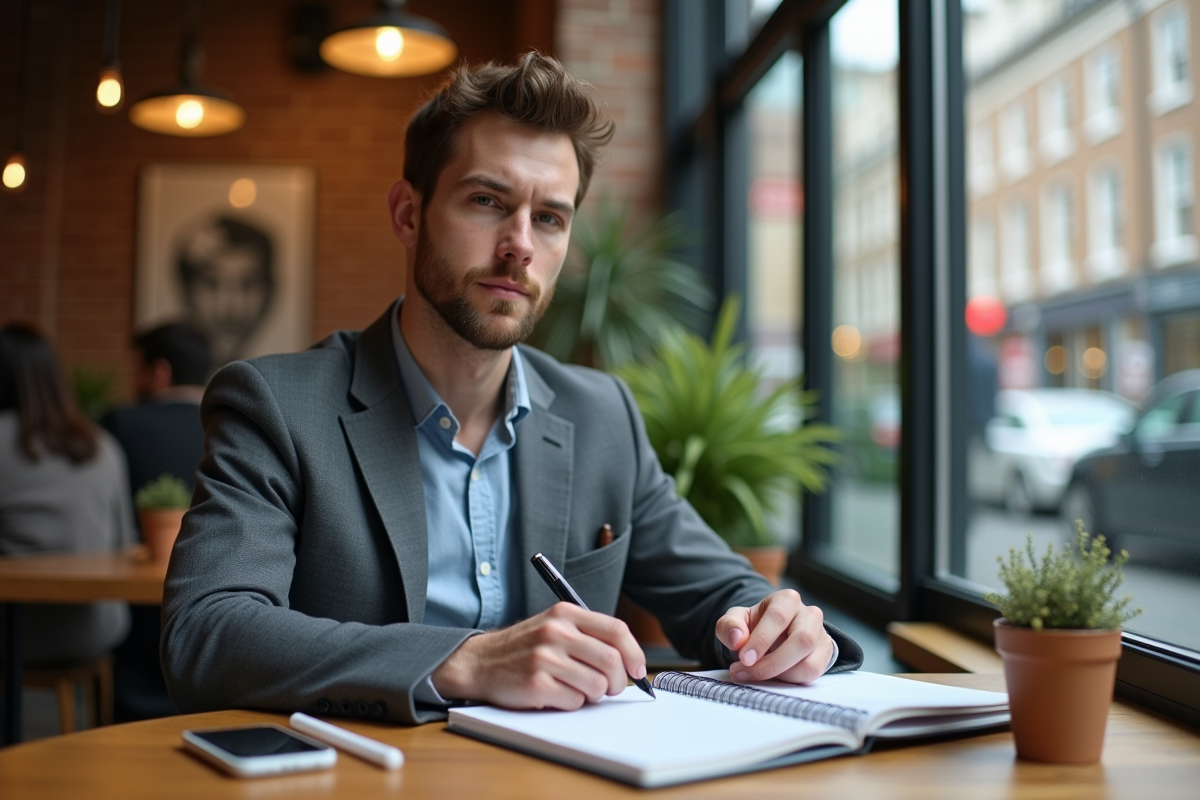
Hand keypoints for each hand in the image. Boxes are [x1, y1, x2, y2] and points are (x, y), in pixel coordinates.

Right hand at [431, 603, 646, 709]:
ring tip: (577, 689)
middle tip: (610, 688)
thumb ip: (588, 636)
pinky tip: (556, 694)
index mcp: (565, 613)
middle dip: (618, 681)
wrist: (480, 662)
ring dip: (593, 694)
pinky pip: (574, 702)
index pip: (616, 630)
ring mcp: (545, 657)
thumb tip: (629, 662)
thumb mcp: (554, 627)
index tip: (638, 670)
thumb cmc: (525, 648)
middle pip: (611, 660)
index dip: (634, 653)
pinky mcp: (536, 684)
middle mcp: (556, 632)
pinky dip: (571, 703)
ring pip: (596, 685)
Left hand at [715, 589, 832, 684]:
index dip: (761, 639)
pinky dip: (791, 680)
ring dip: (780, 675)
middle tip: (748, 671)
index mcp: (786, 599)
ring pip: (809, 662)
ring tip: (758, 675)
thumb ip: (730, 626)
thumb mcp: (737, 620)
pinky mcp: (826, 654)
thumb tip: (737, 639)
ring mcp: (821, 635)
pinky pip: (813, 674)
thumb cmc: (755, 625)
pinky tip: (774, 676)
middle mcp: (809, 614)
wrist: (774, 634)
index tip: (744, 658)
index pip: (778, 616)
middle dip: (772, 662)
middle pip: (801, 640)